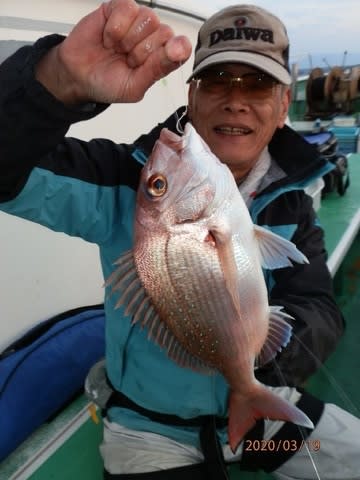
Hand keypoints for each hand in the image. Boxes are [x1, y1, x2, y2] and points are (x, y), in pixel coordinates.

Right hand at [36, 0, 191, 104]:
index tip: (168, 54)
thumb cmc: (107, 83)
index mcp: (161, 58)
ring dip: (128, 39)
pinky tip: (109, 37)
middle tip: (126, 60)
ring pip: (148, 18)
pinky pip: (128, 8)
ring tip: (117, 49)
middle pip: (164, 32)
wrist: (77, 75)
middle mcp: (152, 37)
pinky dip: (116, 27)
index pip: (180, 47)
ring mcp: (137, 21)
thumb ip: (158, 70)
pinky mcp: (119, 8)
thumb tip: (180, 51)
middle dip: (141, 51)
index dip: (174, 50)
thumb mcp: (134, 86)